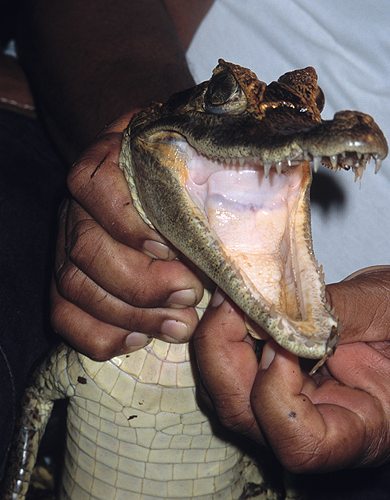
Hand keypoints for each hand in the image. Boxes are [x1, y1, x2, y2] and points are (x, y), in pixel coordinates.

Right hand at [51, 113, 202, 359]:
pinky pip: (63, 314)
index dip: (130, 223)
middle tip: (190, 294)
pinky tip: (140, 340)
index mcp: (104, 163)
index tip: (172, 248)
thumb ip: (209, 177)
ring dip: (129, 315)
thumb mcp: (195, 161)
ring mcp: (66, 245)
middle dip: (142, 283)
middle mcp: (78, 206)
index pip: (97, 187)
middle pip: (87, 249)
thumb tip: (239, 222)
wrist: (152, 179)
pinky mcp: (67, 279)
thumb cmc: (181, 172)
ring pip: (74, 286)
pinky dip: (99, 335)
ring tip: (178, 324)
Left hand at [194, 267, 389, 471]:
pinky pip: (228, 368)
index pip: (299, 445)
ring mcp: (282, 402)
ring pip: (224, 391)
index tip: (279, 345)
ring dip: (216, 341)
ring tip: (233, 296)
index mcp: (358, 427)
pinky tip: (236, 303)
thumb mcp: (384, 312)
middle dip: (223, 355)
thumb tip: (277, 304)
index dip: (274, 396)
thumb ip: (339, 312)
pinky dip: (221, 334)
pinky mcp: (266, 378)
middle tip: (234, 301)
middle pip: (243, 415)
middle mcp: (309, 424)